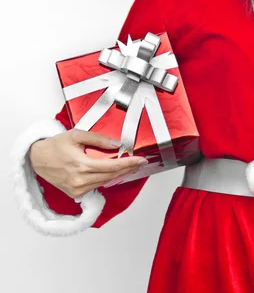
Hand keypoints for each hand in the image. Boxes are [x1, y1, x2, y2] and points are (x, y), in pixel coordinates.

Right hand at [29, 129, 147, 198]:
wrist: (38, 159)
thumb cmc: (55, 146)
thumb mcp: (77, 135)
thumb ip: (98, 139)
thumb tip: (116, 144)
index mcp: (81, 165)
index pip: (112, 166)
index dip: (129, 163)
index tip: (140, 159)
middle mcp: (80, 180)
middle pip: (111, 176)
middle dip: (128, 168)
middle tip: (139, 162)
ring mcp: (78, 189)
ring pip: (105, 182)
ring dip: (118, 174)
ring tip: (129, 165)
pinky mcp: (75, 194)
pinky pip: (96, 186)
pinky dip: (106, 179)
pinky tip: (113, 172)